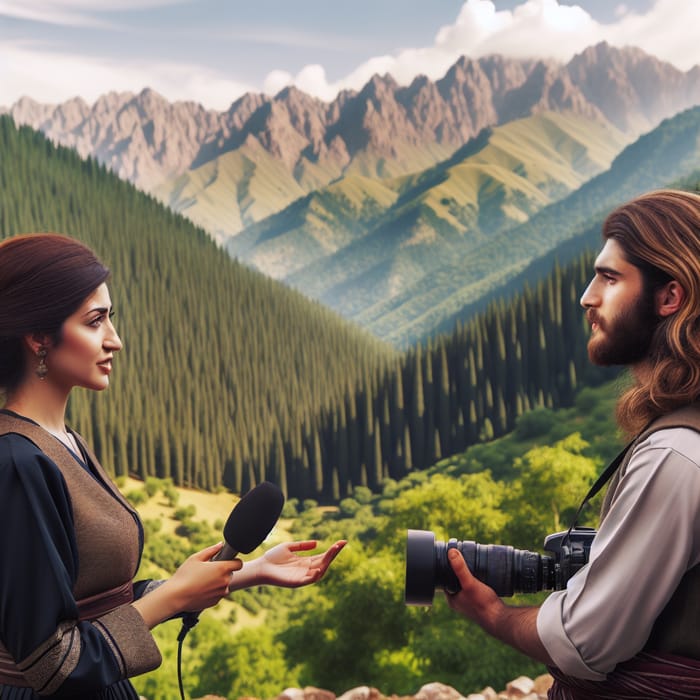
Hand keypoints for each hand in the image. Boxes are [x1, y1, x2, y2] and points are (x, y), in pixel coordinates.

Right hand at [134, 542, 241, 627]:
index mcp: (222, 568)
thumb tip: (221, 545)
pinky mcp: (215, 602)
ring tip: (203, 581)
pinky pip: (218, 594)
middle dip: (222, 571)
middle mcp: (224, 581)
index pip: (239, 564)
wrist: (175, 597)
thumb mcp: (196, 558)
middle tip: (209, 570)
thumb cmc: (184, 575)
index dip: (234, 561)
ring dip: (218, 582)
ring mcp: (221, 593)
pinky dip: (213, 591)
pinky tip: (201, 589)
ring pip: (224, 585)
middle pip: (230, 574)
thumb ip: (211, 550)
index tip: (227, 560)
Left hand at [228, 539, 346, 590]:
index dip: (333, 550)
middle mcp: (306, 570)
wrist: (260, 567)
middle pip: (324, 562)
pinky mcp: (296, 582)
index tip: (342, 542)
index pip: (323, 556)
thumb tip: (317, 543)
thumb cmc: (272, 558)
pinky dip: (316, 575)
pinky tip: (320, 567)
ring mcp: (302, 577)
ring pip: (320, 570)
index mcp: (306, 562)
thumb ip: (302, 546)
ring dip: (327, 561)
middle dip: (333, 554)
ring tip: (333, 550)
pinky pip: (309, 580)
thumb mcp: (289, 547)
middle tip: (341, 544)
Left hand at [445, 548, 551, 664]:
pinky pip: (475, 587)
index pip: (444, 579)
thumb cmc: (484, 604)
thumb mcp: (470, 583)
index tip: (450, 555)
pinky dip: (476, 579)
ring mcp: (470, 603)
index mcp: (452, 599)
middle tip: (463, 555)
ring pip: (465, 584)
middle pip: (455, 581)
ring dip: (468, 574)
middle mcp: (460, 602)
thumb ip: (460, 569)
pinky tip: (481, 573)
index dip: (446, 567)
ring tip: (472, 561)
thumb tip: (451, 552)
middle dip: (458, 569)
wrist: (501, 619)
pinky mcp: (480, 602)